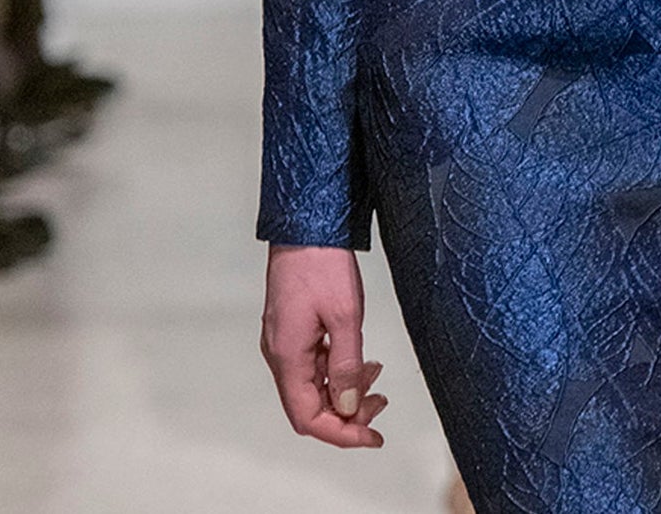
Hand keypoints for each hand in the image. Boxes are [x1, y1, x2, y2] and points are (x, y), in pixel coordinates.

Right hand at [262, 245, 386, 447]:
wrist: (305, 224)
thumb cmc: (322, 263)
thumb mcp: (345, 315)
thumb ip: (346, 366)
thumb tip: (347, 409)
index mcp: (287, 356)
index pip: (308, 417)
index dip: (341, 434)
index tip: (372, 436)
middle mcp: (280, 354)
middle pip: (309, 406)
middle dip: (346, 413)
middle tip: (380, 402)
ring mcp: (284, 341)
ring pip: (312, 385)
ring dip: (344, 390)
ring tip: (376, 376)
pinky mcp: (292, 329)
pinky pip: (313, 364)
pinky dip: (337, 369)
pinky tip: (361, 359)